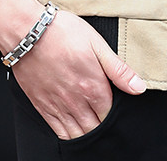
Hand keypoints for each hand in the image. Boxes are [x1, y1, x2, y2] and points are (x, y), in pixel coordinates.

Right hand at [12, 10, 145, 139]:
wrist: (28, 32)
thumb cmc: (62, 33)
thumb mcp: (97, 44)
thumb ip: (118, 69)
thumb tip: (139, 87)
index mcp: (93, 86)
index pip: (110, 114)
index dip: (115, 112)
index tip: (114, 105)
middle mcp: (76, 101)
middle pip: (95, 128)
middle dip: (102, 125)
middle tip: (104, 116)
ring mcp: (58, 106)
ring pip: (78, 134)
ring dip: (88, 132)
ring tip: (92, 124)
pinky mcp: (42, 106)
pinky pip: (58, 132)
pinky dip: (69, 135)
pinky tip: (73, 129)